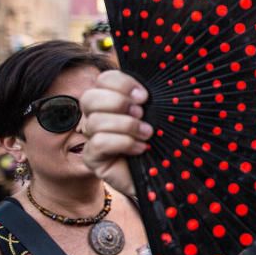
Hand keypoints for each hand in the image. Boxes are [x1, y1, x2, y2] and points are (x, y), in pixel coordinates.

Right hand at [80, 70, 153, 196]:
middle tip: (141, 113)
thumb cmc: (163, 140)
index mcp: (112, 99)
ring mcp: (92, 137)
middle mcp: (97, 116)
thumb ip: (149, 98)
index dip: (122, 83)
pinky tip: (140, 148)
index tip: (144, 96)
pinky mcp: (92, 158)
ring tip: (147, 134)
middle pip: (89, 97)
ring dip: (126, 126)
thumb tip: (146, 88)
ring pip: (94, 121)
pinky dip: (123, 143)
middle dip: (118, 103)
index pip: (104, 79)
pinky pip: (98, 143)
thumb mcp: (159, 114)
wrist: (166, 174)